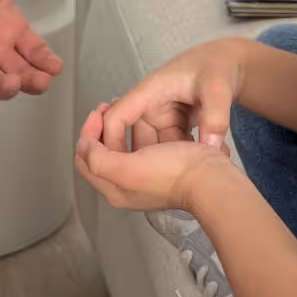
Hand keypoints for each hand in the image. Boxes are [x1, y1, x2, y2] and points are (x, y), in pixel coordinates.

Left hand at [77, 104, 232, 212]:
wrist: (212, 178)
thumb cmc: (173, 174)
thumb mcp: (127, 170)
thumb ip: (98, 160)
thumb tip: (85, 146)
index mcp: (115, 190)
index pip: (84, 160)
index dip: (86, 134)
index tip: (97, 114)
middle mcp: (126, 186)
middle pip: (100, 152)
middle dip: (99, 128)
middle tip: (105, 107)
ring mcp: (144, 175)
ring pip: (119, 145)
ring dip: (116, 125)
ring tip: (121, 106)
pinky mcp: (160, 164)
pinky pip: (139, 142)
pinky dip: (136, 128)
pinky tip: (141, 116)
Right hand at [97, 37, 249, 152]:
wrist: (228, 63)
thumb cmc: (216, 65)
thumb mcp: (217, 88)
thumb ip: (215, 116)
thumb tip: (210, 147)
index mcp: (149, 91)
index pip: (117, 117)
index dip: (111, 140)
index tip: (119, 167)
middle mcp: (150, 105)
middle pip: (133, 139)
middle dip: (151, 161)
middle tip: (181, 173)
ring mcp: (161, 117)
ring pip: (154, 148)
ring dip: (174, 160)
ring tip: (203, 162)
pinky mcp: (173, 125)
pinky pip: (171, 147)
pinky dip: (186, 155)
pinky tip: (208, 156)